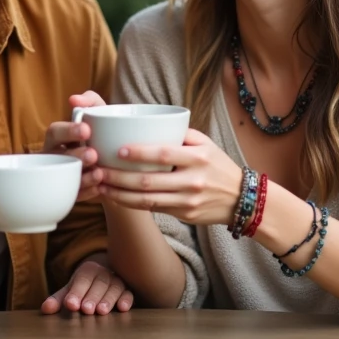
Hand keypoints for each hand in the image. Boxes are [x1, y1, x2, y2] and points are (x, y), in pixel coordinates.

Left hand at [41, 256, 133, 315]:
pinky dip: (126, 299)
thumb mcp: (72, 290)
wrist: (105, 277)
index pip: (82, 280)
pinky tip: (122, 308)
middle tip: (86, 310)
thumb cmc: (86, 287)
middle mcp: (104, 273)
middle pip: (98, 284)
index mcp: (88, 270)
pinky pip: (129, 293)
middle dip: (92, 297)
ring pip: (114, 288)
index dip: (76, 292)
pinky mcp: (128, 290)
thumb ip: (59, 299)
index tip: (71, 305)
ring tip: (102, 312)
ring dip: (108, 299)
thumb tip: (45, 309)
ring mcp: (117, 280)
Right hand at [43, 91, 104, 201]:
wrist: (116, 161)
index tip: (86, 129)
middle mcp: (55, 156)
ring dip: (82, 176)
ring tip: (99, 173)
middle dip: (75, 155)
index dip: (68, 130)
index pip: (55, 131)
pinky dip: (88, 192)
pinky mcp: (70, 192)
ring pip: (66, 178)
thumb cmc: (101, 133)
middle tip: (93, 154)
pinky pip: (75, 195)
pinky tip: (100, 188)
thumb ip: (90, 101)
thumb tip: (74, 99)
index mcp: (58, 136)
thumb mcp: (99, 114)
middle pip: (58, 157)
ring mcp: (61, 175)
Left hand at [96, 129, 242, 225]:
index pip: (164, 154)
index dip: (139, 153)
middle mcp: (192, 180)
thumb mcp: (205, 143)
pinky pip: (152, 208)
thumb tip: (148, 123)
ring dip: (119, 194)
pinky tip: (116, 197)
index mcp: (197, 157)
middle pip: (149, 180)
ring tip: (100, 185)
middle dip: (119, 177)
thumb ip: (179, 133)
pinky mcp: (183, 215)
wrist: (241, 199)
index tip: (118, 150)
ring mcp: (187, 200)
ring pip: (147, 199)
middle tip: (98, 170)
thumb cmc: (217, 165)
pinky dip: (131, 203)